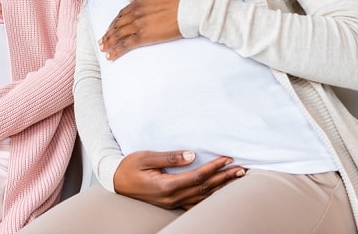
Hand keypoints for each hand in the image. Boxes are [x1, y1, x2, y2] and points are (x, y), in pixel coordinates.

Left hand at [100, 0, 182, 59]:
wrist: (189, 9)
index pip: (121, 14)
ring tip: (103, 49)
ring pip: (119, 35)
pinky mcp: (145, 36)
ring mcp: (139, 25)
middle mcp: (135, 13)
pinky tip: (111, 56)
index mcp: (138, 1)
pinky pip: (126, 45)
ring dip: (109, 43)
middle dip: (108, 34)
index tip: (109, 29)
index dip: (114, 23)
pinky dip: (117, 51)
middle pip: (117, 25)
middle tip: (102, 41)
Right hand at [113, 150, 244, 209]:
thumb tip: (190, 155)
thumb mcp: (145, 157)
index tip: (227, 158)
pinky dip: (209, 197)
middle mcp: (172, 197)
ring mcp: (172, 202)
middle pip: (204, 189)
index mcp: (166, 186)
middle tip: (242, 170)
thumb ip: (168, 157)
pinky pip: (195, 203)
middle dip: (224, 179)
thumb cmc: (128, 167)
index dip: (214, 168)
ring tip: (236, 179)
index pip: (197, 177)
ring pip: (203, 197)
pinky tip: (218, 193)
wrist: (115, 181)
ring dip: (221, 188)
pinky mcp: (171, 203)